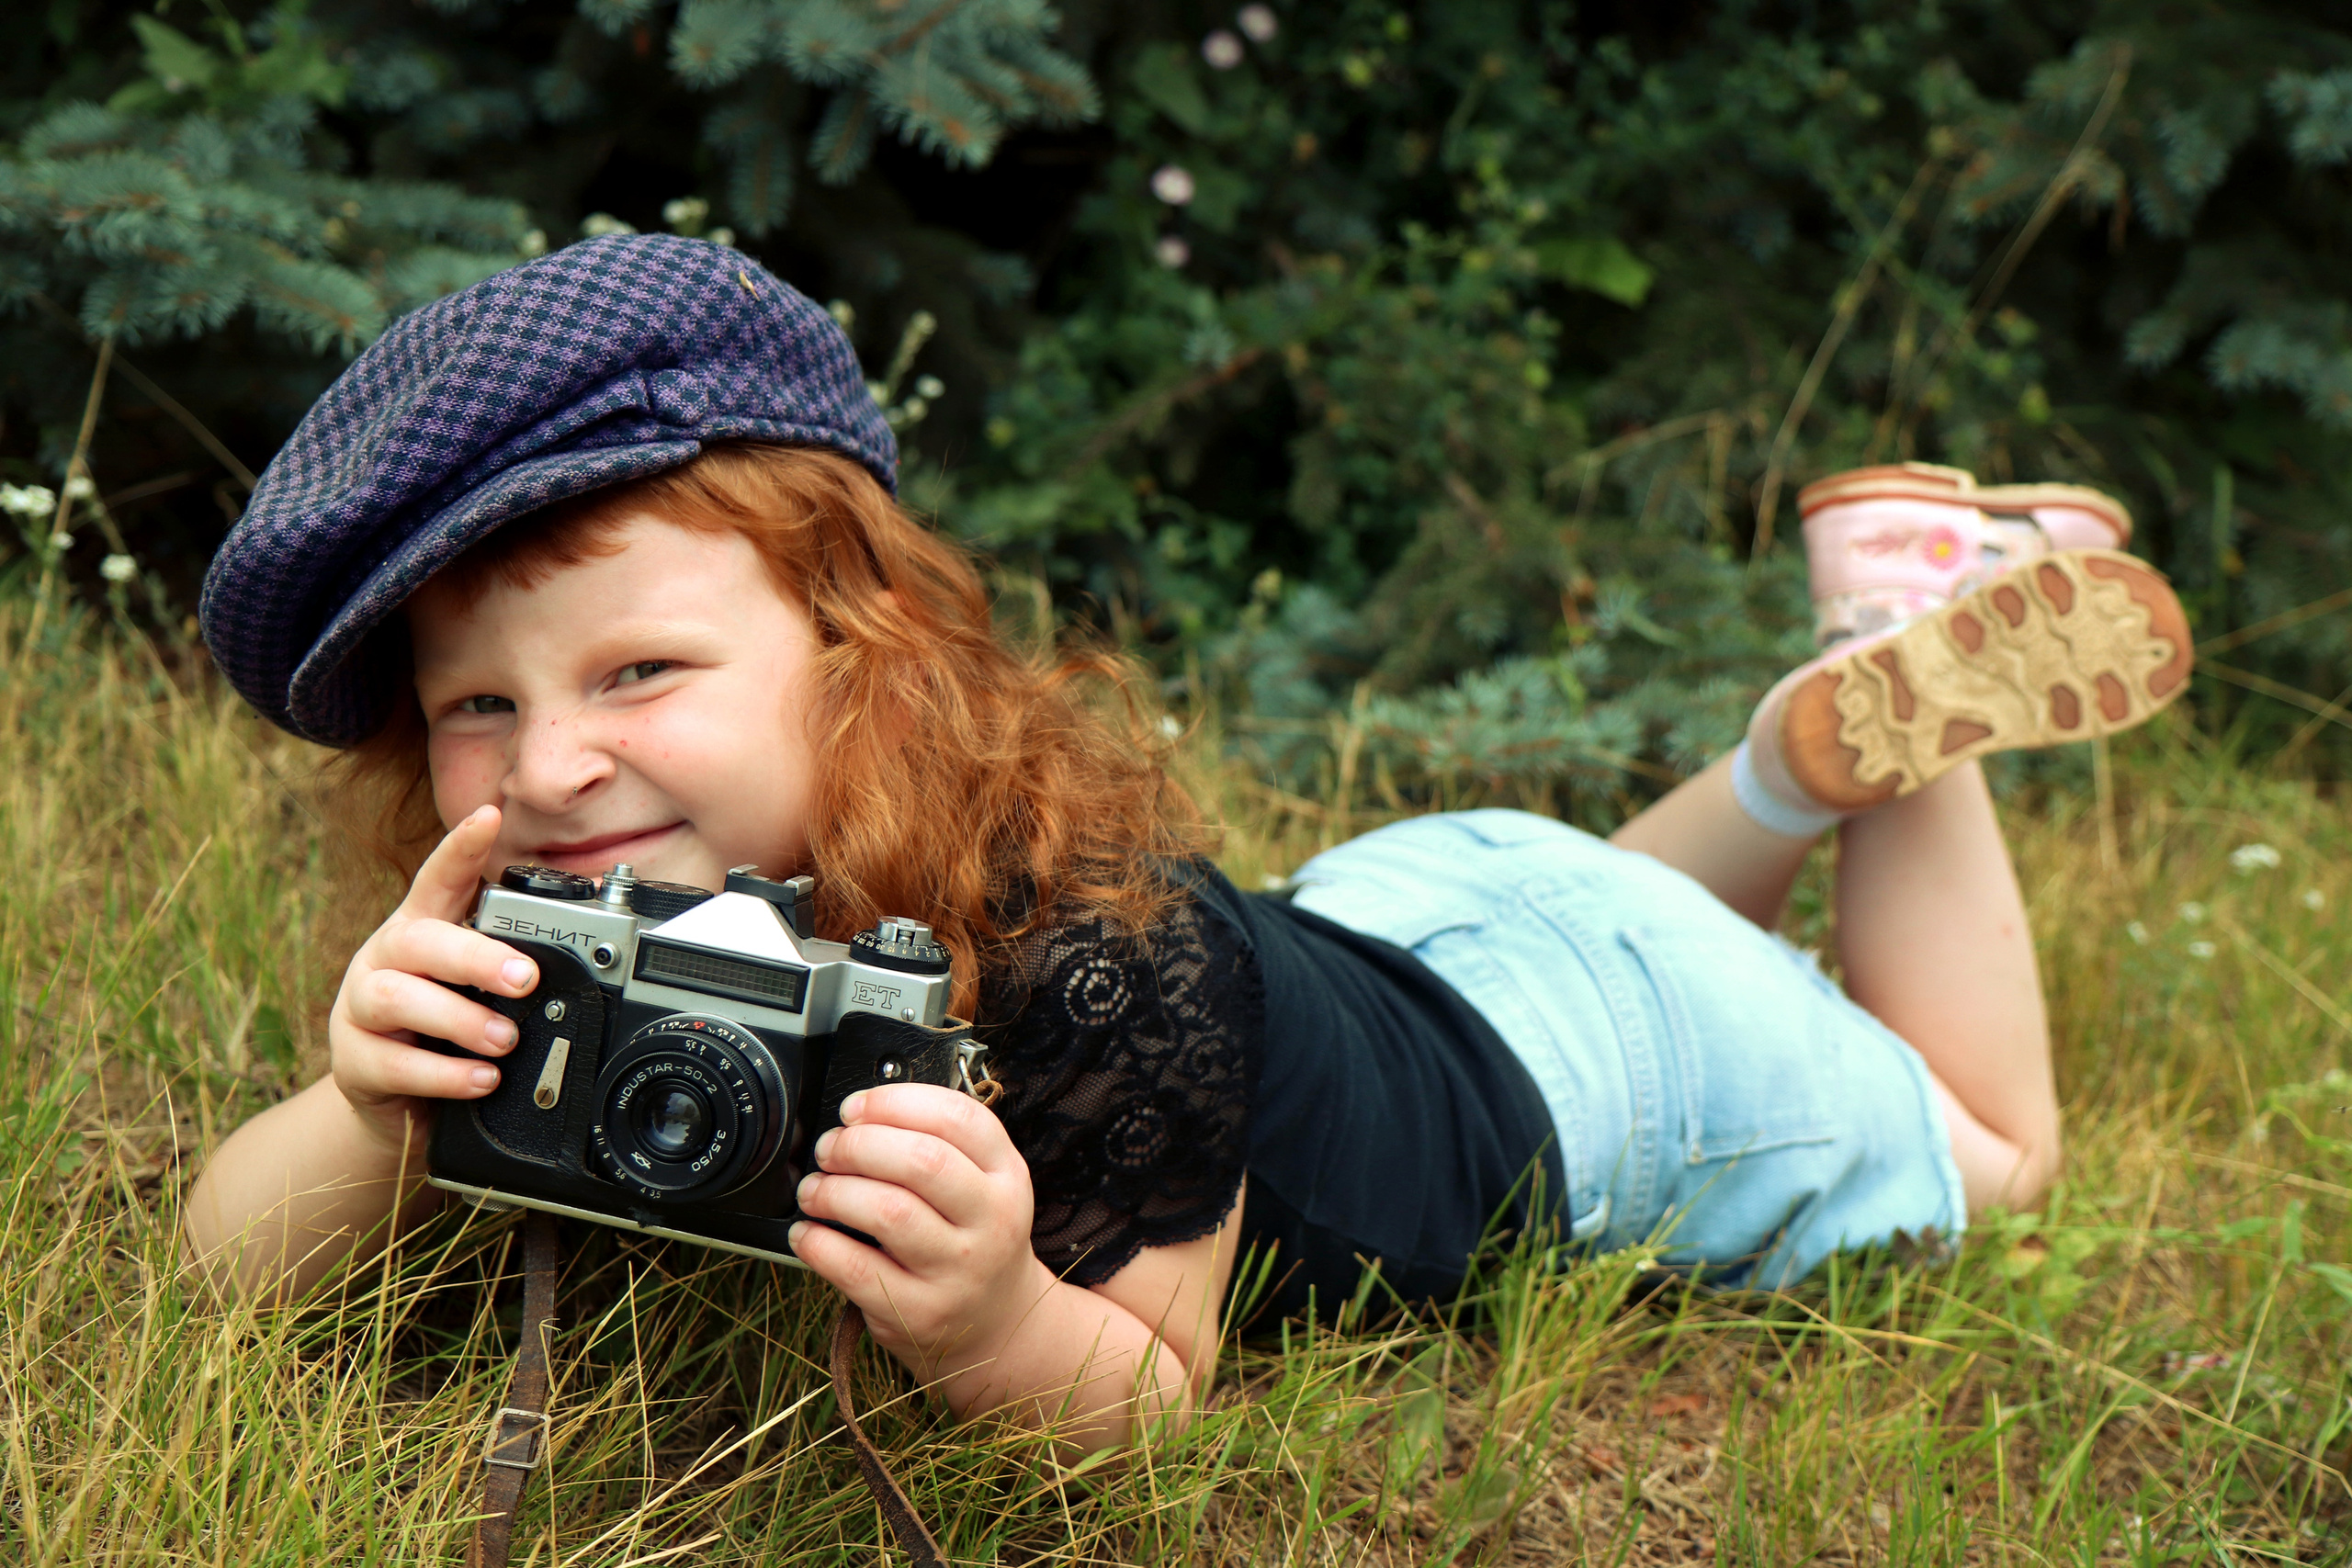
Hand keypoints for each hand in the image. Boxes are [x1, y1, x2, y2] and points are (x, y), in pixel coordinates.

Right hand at [327, 804, 541, 1152]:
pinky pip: (393, 1063)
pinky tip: (480, 1079)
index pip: (439, 878)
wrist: (396, 1101)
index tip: (489, 817)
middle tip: (524, 977)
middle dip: (474, 956)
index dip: (461, 847)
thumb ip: (512, 959)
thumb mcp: (477, 986)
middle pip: (419, 940)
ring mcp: (360, 1006)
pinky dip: (443, 1074)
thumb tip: (583, 939)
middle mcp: (386, 958)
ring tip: (504, 1040)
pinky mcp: (354, 1059)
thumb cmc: (445, 1028)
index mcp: (423, 929)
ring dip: (459, 1018)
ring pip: (396, 998)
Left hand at [789, 1085, 1049, 1370]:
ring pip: (888, 1211)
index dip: (895, 1102)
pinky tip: (807, 1233)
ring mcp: (957, 1270)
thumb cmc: (973, 1240)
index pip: (958, 1117)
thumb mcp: (984, 1187)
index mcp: (1007, 1176)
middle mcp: (991, 1221)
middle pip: (921, 1161)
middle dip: (859, 1144)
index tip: (856, 1107)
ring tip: (815, 1190)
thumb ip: (940, 1146)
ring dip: (834, 1191)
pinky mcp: (919, 1311)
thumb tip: (859, 1114)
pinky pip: (856, 1268)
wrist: (997, 1323)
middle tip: (830, 1149)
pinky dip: (818, 1243)